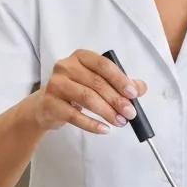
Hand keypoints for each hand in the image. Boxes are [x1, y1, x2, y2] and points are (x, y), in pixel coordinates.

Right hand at [32, 49, 146, 134]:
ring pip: (87, 98)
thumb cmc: (75, 90)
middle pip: (97, 83)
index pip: (103, 65)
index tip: (133, 94)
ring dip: (107, 112)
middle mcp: (66, 66)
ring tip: (120, 122)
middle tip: (130, 113)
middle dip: (117, 100)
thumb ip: (119, 83)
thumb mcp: (97, 82)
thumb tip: (141, 87)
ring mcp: (56, 84)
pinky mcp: (50, 103)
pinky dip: (91, 124)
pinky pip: (74, 115)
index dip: (120, 79)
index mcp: (81, 57)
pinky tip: (104, 129)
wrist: (45, 106)